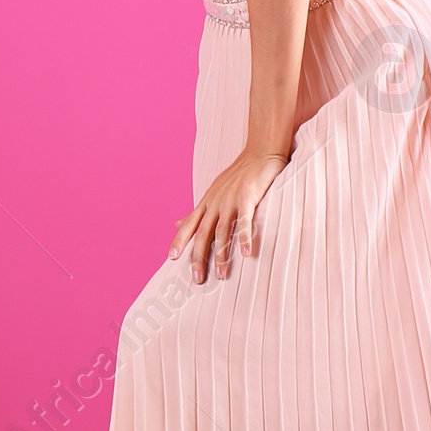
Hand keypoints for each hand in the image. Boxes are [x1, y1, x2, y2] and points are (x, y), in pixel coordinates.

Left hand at [170, 146, 288, 282]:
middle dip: (198, 257)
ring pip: (222, 232)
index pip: (189, 225)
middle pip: (203, 233)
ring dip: (221, 255)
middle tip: (197, 279)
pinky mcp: (248, 198)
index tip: (170, 258)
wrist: (260, 152)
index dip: (179, 241)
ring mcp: (230, 200)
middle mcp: (215, 202)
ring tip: (221, 275)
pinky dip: (244, 238)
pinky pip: (244, 222)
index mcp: (207, 202)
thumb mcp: (213, 192)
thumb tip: (175, 223)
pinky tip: (247, 254)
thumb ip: (196, 211)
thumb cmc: (239, 174)